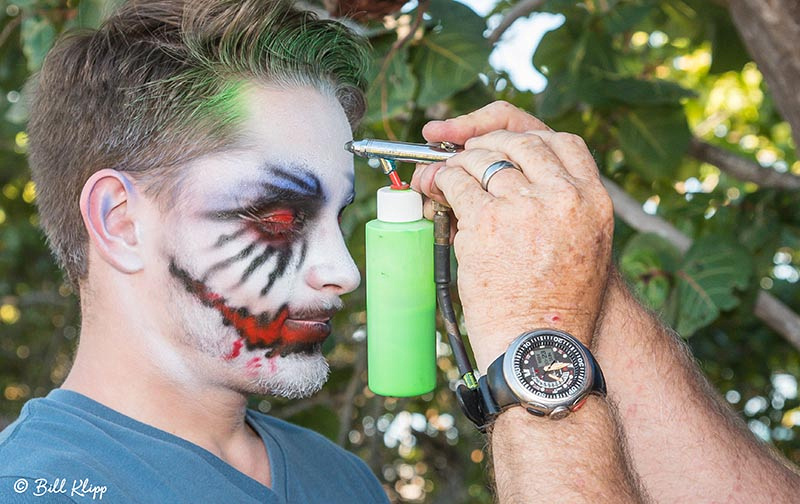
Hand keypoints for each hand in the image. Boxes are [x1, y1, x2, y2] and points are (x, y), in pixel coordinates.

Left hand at [411, 102, 612, 371]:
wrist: (540, 347)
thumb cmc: (559, 307)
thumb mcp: (587, 249)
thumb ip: (566, 208)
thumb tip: (521, 180)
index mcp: (592, 200)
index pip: (562, 142)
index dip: (526, 138)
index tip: (505, 145)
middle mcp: (563, 197)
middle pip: (518, 143)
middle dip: (487, 145)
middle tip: (467, 157)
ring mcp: (523, 206)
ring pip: (481, 160)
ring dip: (458, 164)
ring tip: (444, 177)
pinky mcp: (486, 221)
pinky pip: (455, 183)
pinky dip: (440, 182)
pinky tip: (433, 189)